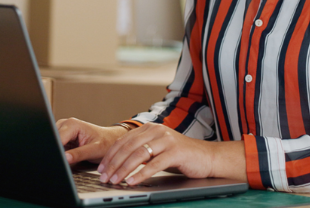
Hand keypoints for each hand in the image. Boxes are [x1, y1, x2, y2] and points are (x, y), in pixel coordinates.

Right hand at [56, 118, 127, 164]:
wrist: (110, 140)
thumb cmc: (105, 142)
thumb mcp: (94, 150)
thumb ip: (79, 154)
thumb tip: (65, 158)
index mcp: (72, 124)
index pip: (57, 140)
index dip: (58, 152)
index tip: (61, 160)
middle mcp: (65, 125)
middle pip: (53, 142)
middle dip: (57, 153)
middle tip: (68, 161)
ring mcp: (62, 131)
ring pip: (53, 145)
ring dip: (59, 154)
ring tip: (72, 157)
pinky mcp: (62, 138)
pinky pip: (56, 147)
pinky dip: (61, 154)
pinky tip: (69, 157)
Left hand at [97, 122, 245, 185]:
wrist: (208, 158)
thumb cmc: (181, 156)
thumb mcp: (157, 150)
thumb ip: (141, 151)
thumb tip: (116, 164)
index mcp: (150, 128)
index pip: (124, 141)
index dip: (110, 155)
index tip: (101, 169)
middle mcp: (157, 130)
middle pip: (128, 147)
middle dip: (114, 163)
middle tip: (105, 177)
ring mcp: (167, 140)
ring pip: (139, 154)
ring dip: (124, 169)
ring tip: (115, 181)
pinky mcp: (176, 151)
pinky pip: (155, 164)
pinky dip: (141, 174)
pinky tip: (133, 181)